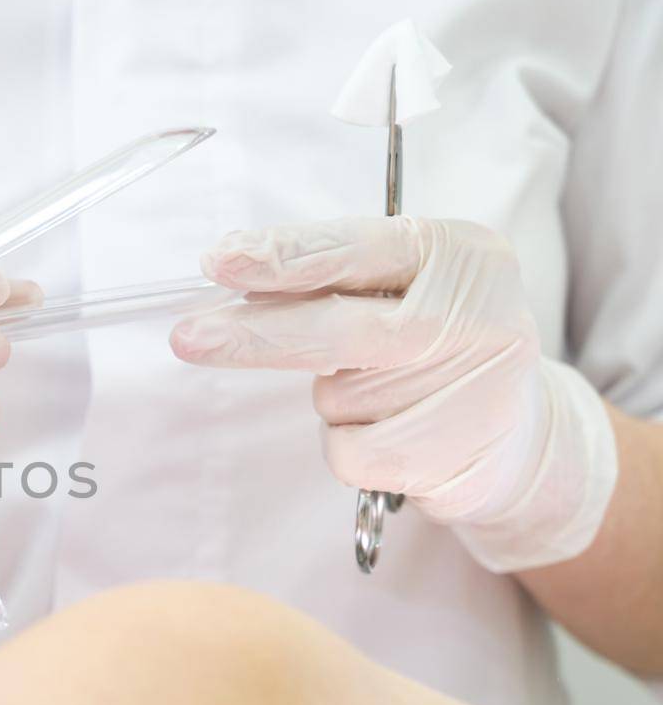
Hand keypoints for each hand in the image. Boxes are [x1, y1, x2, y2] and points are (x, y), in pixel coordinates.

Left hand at [170, 217, 617, 572]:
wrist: (517, 432)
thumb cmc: (436, 342)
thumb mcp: (403, 284)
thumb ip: (333, 275)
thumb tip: (232, 275)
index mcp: (461, 252)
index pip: (358, 250)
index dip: (284, 258)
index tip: (219, 261)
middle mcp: (479, 316)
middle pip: (341, 329)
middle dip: (257, 335)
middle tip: (188, 337)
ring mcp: (476, 389)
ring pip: (338, 397)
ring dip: (331, 398)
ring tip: (382, 391)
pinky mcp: (457, 454)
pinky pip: (352, 452)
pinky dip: (347, 444)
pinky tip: (390, 431)